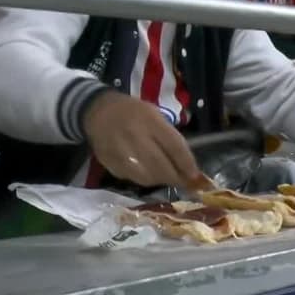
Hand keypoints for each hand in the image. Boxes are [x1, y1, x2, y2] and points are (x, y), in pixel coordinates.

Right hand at [82, 91, 203, 188]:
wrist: (97, 111)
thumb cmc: (133, 112)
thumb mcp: (155, 114)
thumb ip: (170, 137)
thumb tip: (187, 164)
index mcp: (150, 121)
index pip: (174, 146)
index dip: (187, 164)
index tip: (196, 176)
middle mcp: (135, 136)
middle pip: (160, 166)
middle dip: (175, 177)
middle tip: (184, 183)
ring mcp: (120, 152)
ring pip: (146, 177)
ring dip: (160, 181)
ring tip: (167, 178)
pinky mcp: (110, 164)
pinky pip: (132, 178)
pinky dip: (143, 179)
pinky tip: (148, 174)